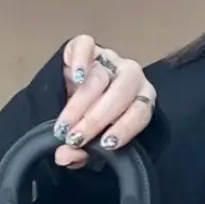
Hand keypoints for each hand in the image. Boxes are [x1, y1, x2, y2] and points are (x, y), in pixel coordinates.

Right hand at [52, 35, 157, 168]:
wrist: (74, 94)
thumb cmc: (90, 121)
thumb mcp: (89, 142)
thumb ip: (82, 152)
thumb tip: (64, 157)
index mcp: (141, 100)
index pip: (141, 112)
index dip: (125, 128)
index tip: (104, 145)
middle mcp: (130, 77)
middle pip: (120, 94)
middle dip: (96, 120)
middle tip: (74, 139)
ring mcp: (110, 59)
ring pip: (100, 77)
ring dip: (79, 104)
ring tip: (63, 126)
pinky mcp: (89, 47)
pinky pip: (86, 45)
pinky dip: (80, 59)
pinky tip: (74, 77)